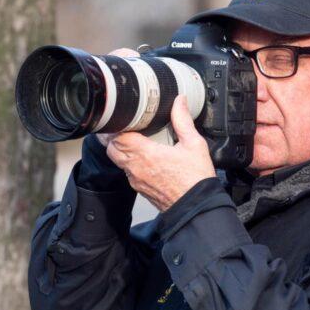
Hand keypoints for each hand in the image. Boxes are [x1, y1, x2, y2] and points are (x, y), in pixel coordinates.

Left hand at [101, 94, 215, 212]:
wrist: (197, 208)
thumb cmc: (196, 180)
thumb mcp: (194, 144)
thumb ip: (183, 120)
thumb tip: (179, 101)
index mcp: (146, 154)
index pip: (117, 136)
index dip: (117, 125)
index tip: (124, 117)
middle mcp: (136, 168)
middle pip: (112, 148)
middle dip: (115, 136)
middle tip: (126, 126)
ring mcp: (136, 180)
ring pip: (117, 160)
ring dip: (121, 149)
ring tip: (133, 138)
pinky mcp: (140, 188)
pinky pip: (127, 171)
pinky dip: (129, 161)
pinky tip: (143, 156)